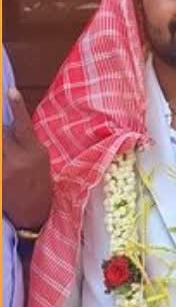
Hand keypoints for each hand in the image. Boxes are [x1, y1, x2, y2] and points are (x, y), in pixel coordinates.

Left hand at [3, 88, 52, 228]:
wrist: (35, 215)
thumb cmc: (39, 185)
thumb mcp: (40, 161)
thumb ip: (26, 143)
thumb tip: (9, 124)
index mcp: (36, 153)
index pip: (23, 126)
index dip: (16, 107)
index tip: (9, 91)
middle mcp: (18, 160)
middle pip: (1, 133)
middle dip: (0, 126)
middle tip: (0, 120)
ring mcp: (3, 171)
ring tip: (4, 148)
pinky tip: (2, 156)